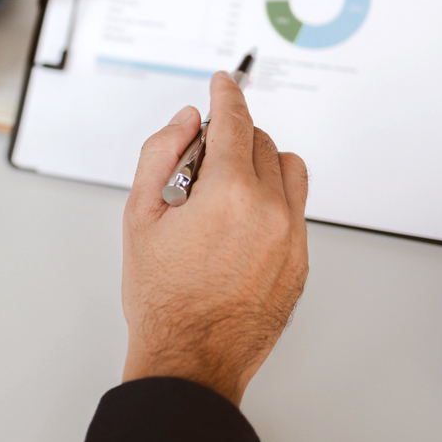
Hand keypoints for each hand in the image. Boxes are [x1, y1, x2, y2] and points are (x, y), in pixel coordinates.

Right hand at [121, 72, 309, 405]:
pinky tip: (238, 228)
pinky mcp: (301, 261)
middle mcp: (271, 211)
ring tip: (224, 195)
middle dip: (232, 140)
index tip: (224, 83)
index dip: (227, 95)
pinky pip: (295, 209)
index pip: (236, 122)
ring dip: (260, 165)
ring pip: (287, 170)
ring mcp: (292, 238)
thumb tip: (187, 121)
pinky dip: (271, 201)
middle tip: (197, 170)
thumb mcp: (140, 215)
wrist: (190, 358)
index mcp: (231, 194)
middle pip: (261, 142)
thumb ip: (160, 153)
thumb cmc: (162, 298)